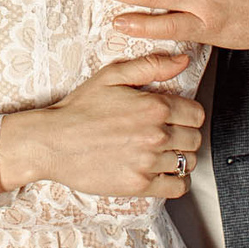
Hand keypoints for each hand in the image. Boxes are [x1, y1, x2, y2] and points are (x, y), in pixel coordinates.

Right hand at [0, 53, 204, 197]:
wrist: (52, 142)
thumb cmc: (78, 110)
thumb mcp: (111, 76)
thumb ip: (151, 66)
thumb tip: (182, 60)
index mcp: (153, 107)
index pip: (196, 114)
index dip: (188, 115)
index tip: (178, 118)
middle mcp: (155, 135)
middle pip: (195, 139)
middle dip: (186, 136)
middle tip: (170, 135)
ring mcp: (148, 162)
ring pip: (188, 163)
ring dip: (180, 158)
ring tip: (164, 153)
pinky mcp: (140, 184)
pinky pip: (178, 187)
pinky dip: (177, 181)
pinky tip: (164, 173)